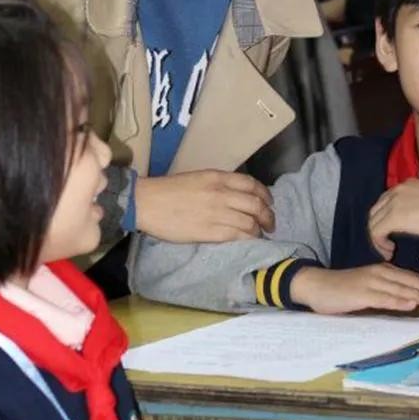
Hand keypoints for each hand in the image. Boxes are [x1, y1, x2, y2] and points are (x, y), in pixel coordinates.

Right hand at [134, 171, 274, 242]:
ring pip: (251, 222)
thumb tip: (236, 195)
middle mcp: (222, 193)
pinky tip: (250, 241)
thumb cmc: (169, 190)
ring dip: (260, 230)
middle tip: (270, 223)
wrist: (148, 202)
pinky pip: (238, 236)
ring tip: (261, 235)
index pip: (252, 185)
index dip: (265, 194)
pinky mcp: (211, 231)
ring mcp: (217, 213)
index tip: (269, 202)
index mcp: (218, 178)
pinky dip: (249, 239)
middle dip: (268, 215)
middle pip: (256, 204)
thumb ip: (219, 184)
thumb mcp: (198, 178)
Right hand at [289, 263, 418, 314]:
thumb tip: (410, 300)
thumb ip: (388, 290)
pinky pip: (383, 297)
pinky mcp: (361, 293)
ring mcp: (371, 282)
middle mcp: (380, 273)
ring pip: (401, 289)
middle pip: (411, 282)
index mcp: (384, 270)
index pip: (413, 278)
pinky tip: (410, 305)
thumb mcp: (369, 286)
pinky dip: (398, 301)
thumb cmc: (344, 288)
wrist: (317, 285)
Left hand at [368, 179, 418, 260]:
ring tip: (389, 250)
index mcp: (406, 184)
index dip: (386, 217)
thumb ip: (418, 204)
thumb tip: (416, 217)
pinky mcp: (392, 218)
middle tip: (388, 242)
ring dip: (378, 238)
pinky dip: (379, 244)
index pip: (387, 200)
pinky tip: (390, 252)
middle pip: (376, 210)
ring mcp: (392, 203)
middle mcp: (395, 190)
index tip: (394, 231)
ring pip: (373, 222)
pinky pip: (376, 232)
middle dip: (379, 227)